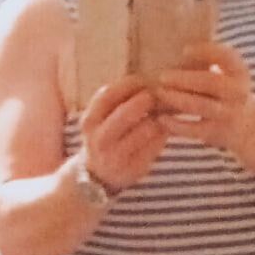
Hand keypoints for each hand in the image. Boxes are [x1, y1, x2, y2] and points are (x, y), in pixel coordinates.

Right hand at [80, 75, 168, 191]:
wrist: (97, 175)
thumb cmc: (105, 136)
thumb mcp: (101, 118)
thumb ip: (118, 101)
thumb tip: (148, 79)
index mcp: (90, 121)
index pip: (108, 95)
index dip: (128, 84)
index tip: (144, 79)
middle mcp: (100, 139)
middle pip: (126, 113)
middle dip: (144, 101)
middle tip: (156, 95)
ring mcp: (116, 157)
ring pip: (145, 130)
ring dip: (158, 117)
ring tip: (164, 112)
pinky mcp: (134, 169)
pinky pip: (156, 146)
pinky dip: (163, 135)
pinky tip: (164, 130)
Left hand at [155, 42, 251, 149]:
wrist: (247, 125)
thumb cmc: (224, 91)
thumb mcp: (226, 73)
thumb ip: (208, 59)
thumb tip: (172, 41)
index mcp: (239, 72)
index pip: (226, 56)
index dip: (206, 51)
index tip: (184, 49)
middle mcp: (237, 92)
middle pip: (210, 82)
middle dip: (184, 78)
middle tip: (161, 76)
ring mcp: (228, 113)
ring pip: (201, 105)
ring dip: (177, 99)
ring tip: (158, 92)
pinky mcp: (217, 133)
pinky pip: (194, 129)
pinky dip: (176, 124)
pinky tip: (160, 118)